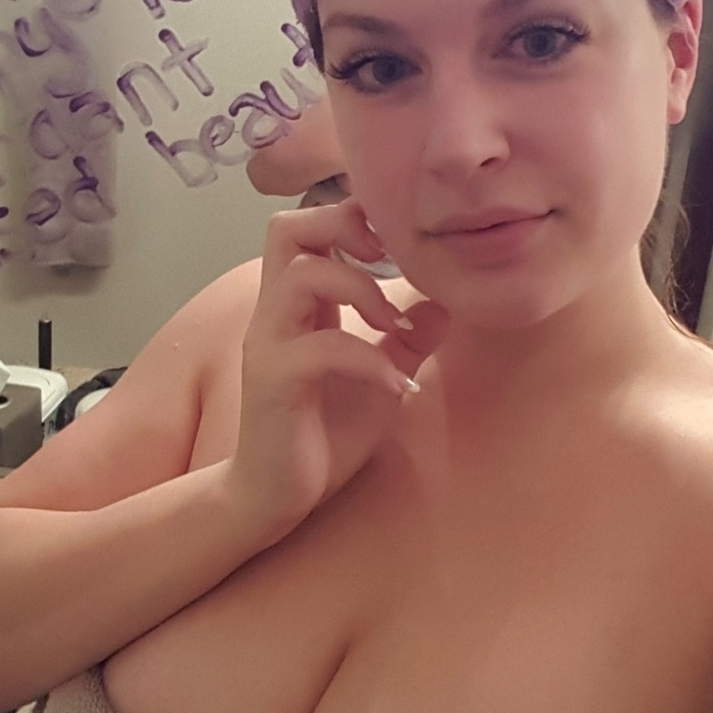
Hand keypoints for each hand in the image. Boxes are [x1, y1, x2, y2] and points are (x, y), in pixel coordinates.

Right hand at [226, 198, 446, 534]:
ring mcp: (268, 344)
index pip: (303, 227)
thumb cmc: (325, 434)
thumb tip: (444, 301)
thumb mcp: (380, 376)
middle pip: (287, 229)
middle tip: (384, 260)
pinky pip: (320, 347)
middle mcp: (274, 313)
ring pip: (303, 276)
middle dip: (342, 228)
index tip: (393, 242)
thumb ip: (407, 338)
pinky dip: (369, 359)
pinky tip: (396, 387)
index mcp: (296, 304)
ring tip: (394, 328)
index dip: (347, 216)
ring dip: (361, 291)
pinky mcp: (272, 382)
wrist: (278, 497)